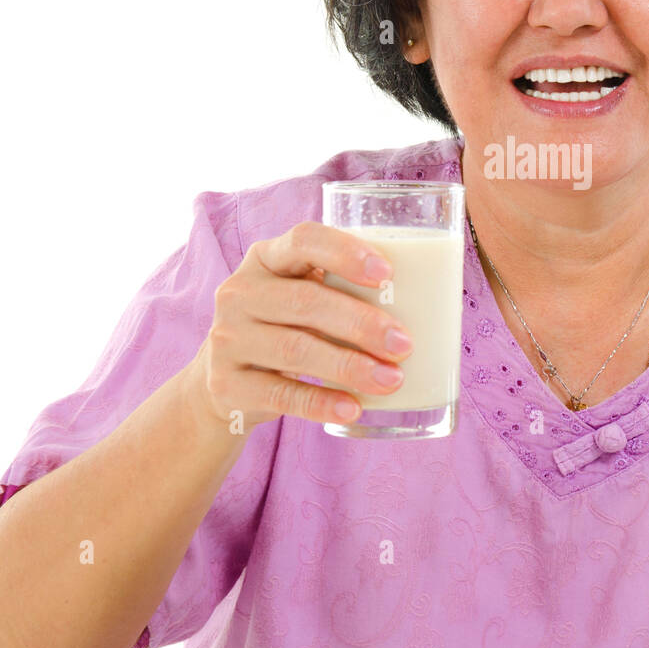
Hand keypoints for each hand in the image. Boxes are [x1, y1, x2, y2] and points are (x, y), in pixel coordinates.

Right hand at [184, 221, 412, 429]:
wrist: (224, 384)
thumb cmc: (287, 328)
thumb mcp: (302, 297)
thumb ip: (342, 291)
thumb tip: (425, 307)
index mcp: (266, 258)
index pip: (303, 240)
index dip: (345, 252)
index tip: (387, 273)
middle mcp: (239, 292)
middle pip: (306, 301)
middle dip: (361, 323)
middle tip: (404, 345)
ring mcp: (227, 338)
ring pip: (295, 349)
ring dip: (350, 366)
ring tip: (392, 380)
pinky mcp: (225, 385)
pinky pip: (280, 394)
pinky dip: (321, 402)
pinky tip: (353, 407)